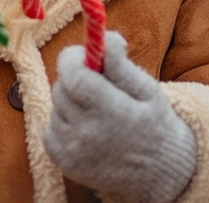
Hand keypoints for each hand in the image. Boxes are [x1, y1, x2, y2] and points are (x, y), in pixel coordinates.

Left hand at [45, 32, 196, 202]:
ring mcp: (74, 151)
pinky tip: (86, 129)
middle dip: (74, 78)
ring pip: (55, 107)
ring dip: (69, 103)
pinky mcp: (64, 162)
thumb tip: (104, 36)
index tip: (81, 53)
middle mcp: (89, 134)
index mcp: (113, 112)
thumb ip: (121, 63)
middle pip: (61, 89)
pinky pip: (50, 129)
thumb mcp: (147, 88)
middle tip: (96, 85)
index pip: (74, 76)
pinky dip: (63, 124)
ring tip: (96, 111)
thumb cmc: (153, 121)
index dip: (72, 58)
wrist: (158, 171)